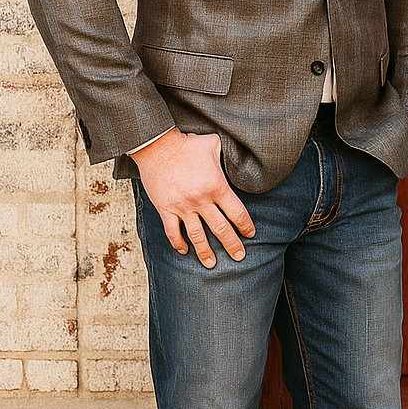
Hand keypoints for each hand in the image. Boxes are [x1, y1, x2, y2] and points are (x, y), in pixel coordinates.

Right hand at [131, 128, 254, 267]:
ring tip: (212, 264)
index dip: (246, 226)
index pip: (237, 213)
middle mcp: (201, 200)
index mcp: (217, 186)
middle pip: (221, 229)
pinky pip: (173, 232)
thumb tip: (237, 156)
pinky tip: (185, 251)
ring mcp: (183, 207)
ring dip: (206, 252)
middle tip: (239, 256)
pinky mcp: (166, 209)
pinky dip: (179, 243)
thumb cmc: (186, 144)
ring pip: (198, 236)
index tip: (250, 234)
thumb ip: (226, 156)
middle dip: (232, 245)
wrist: (156, 146)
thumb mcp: (213, 144)